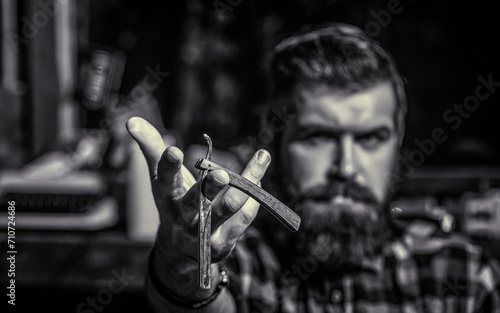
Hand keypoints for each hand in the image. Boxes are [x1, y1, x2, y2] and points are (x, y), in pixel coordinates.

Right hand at [126, 117, 271, 301]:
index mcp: (167, 196)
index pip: (165, 179)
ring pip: (229, 208)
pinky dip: (253, 198)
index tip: (174, 151)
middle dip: (209, 188)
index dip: (168, 165)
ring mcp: (204, 233)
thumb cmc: (172, 201)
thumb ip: (151, 147)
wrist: (180, 251)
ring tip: (261, 158)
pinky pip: (243, 219)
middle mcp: (183, 216)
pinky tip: (259, 178)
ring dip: (247, 184)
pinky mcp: (223, 243)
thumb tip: (131, 121)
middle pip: (196, 202)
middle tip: (221, 174)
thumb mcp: (159, 176)